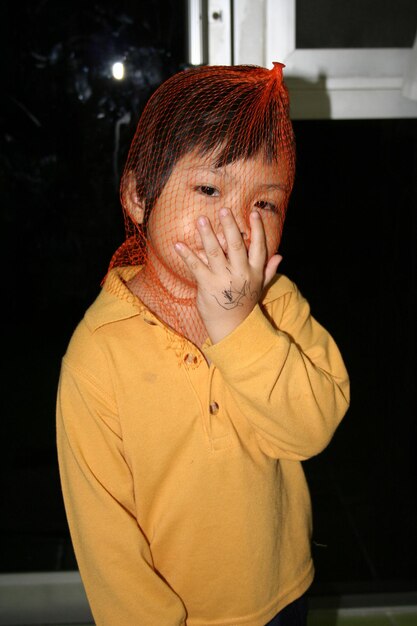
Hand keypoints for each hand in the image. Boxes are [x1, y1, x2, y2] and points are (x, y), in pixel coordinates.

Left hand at [174, 208, 281, 343]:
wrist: (232, 327)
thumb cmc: (243, 304)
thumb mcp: (259, 287)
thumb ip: (268, 270)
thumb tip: (280, 255)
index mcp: (254, 272)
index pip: (259, 247)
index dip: (257, 230)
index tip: (253, 213)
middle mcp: (240, 274)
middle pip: (236, 246)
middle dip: (230, 226)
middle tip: (224, 210)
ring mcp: (223, 279)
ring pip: (215, 253)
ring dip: (207, 235)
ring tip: (201, 219)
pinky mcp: (207, 285)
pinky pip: (196, 267)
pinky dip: (187, 255)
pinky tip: (178, 244)